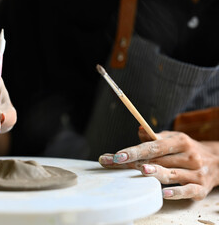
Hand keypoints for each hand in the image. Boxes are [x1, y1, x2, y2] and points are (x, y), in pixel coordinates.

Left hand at [98, 128, 218, 200]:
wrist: (218, 162)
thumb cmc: (187, 150)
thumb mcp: (174, 139)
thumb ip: (155, 137)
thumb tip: (139, 130)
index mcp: (180, 142)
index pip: (154, 146)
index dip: (135, 150)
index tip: (118, 155)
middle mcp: (189, 156)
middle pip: (157, 161)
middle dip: (133, 163)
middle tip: (113, 163)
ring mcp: (196, 173)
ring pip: (170, 174)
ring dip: (155, 173)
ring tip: (142, 171)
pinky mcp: (200, 188)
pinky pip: (187, 191)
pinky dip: (176, 193)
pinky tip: (163, 193)